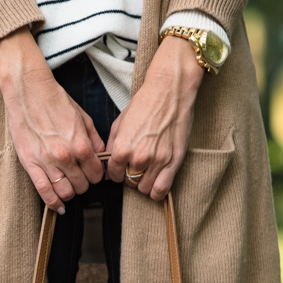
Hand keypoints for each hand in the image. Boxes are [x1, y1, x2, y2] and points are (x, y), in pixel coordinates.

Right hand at [0, 28, 104, 212]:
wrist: (28, 91)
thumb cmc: (55, 101)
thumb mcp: (83, 117)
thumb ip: (94, 139)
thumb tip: (102, 157)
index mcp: (81, 144)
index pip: (96, 174)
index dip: (97, 176)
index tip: (92, 174)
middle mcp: (66, 156)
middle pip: (82, 186)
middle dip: (84, 184)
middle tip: (79, 178)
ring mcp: (47, 162)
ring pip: (65, 192)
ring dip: (70, 194)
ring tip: (69, 188)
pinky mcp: (31, 164)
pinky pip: (44, 192)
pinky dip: (53, 203)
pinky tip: (58, 206)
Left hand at [106, 35, 203, 200]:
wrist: (169, 90)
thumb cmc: (145, 103)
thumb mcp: (120, 123)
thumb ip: (112, 145)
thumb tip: (108, 164)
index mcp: (122, 148)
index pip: (113, 176)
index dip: (116, 173)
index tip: (121, 168)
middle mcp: (138, 157)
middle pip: (129, 183)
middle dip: (130, 176)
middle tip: (136, 166)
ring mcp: (157, 161)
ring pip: (144, 188)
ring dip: (144, 183)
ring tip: (147, 171)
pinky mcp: (173, 162)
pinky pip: (161, 190)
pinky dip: (156, 191)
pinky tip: (156, 183)